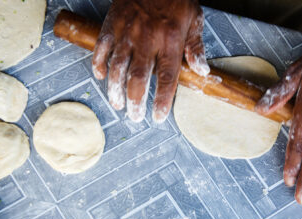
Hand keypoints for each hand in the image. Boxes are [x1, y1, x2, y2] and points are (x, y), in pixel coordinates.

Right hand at [92, 0, 209, 122]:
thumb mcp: (194, 18)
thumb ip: (196, 47)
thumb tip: (203, 72)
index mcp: (170, 40)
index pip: (166, 77)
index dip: (161, 100)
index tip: (158, 117)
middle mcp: (147, 39)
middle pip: (138, 77)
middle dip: (135, 101)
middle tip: (135, 116)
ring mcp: (126, 32)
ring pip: (117, 67)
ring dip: (115, 89)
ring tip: (117, 104)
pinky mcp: (111, 24)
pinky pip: (101, 48)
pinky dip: (98, 63)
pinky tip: (100, 76)